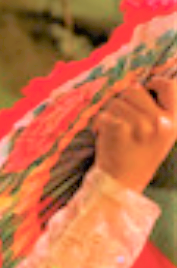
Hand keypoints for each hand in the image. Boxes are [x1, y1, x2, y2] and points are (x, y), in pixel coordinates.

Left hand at [94, 77, 175, 192]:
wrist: (119, 186)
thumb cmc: (137, 159)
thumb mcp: (161, 135)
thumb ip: (159, 110)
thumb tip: (149, 82)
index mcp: (173, 121)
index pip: (169, 85)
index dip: (155, 83)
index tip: (147, 88)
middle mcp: (159, 121)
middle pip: (135, 90)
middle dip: (124, 102)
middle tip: (123, 122)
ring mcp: (139, 125)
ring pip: (117, 101)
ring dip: (110, 113)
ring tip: (114, 132)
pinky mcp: (119, 129)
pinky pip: (104, 113)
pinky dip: (99, 123)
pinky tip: (103, 136)